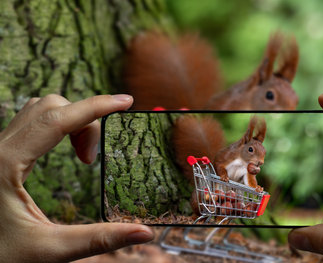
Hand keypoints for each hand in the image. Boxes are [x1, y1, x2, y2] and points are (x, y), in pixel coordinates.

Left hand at [0, 94, 153, 261]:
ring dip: (70, 122)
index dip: (96, 106)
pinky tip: (66, 150)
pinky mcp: (0, 154)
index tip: (126, 101)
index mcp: (5, 163)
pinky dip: (57, 127)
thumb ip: (99, 239)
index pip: (58, 119)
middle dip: (84, 121)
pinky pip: (32, 122)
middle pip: (50, 107)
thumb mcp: (49, 250)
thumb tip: (144, 233)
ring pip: (39, 110)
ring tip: (83, 157)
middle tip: (92, 160)